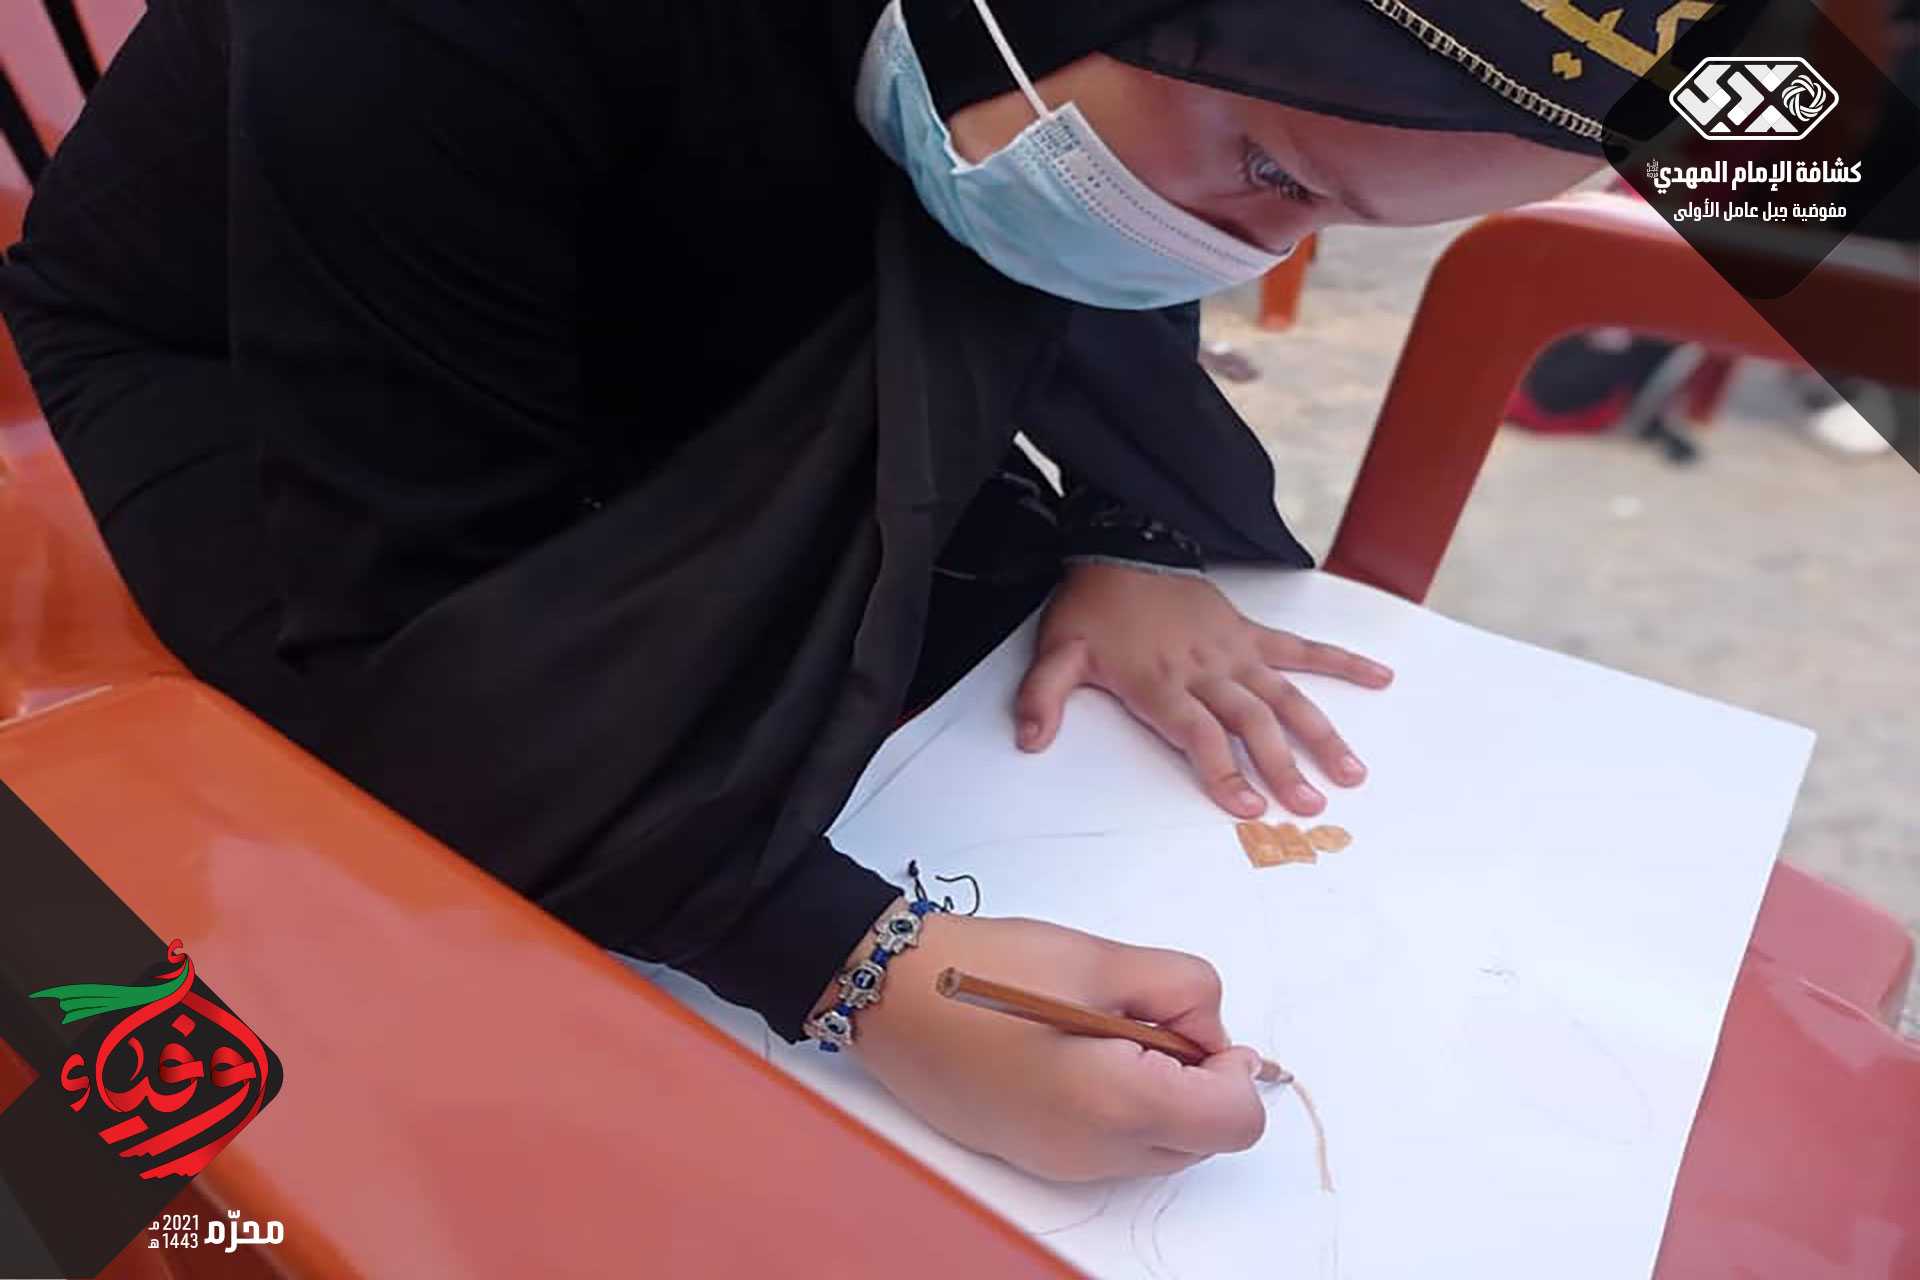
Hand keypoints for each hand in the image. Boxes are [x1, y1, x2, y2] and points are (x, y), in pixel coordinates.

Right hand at [844, 910, 1267, 1181]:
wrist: (889, 994)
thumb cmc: (988, 969)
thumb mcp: (1102, 959)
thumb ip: (1185, 991)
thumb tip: (1220, 1038)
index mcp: (1122, 1103)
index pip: (1238, 1119)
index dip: (1232, 1064)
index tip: (1188, 1021)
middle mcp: (1099, 1154)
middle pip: (1204, 1138)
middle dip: (1194, 1076)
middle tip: (1136, 1015)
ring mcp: (1067, 1166)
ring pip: (1163, 1145)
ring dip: (1156, 1090)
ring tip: (1093, 1030)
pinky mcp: (1040, 1159)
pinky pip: (1114, 1145)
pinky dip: (1117, 1103)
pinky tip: (1067, 1053)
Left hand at [1017, 563, 1392, 817]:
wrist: (1121, 548)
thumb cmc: (1092, 609)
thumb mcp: (1057, 653)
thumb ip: (1042, 698)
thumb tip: (1029, 741)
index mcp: (1160, 683)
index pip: (1199, 733)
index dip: (1223, 769)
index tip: (1248, 805)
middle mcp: (1205, 670)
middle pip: (1251, 723)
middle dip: (1283, 766)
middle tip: (1311, 807)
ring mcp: (1234, 651)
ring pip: (1285, 696)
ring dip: (1322, 733)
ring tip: (1352, 772)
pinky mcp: (1250, 633)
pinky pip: (1301, 648)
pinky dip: (1342, 662)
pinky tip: (1380, 678)